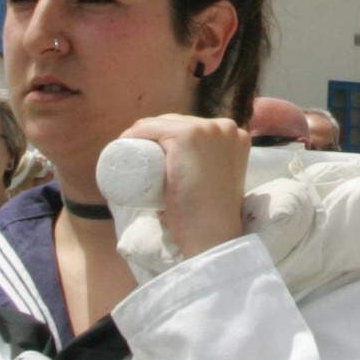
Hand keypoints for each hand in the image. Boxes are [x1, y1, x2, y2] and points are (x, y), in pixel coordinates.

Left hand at [119, 113, 250, 257]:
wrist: (214, 235)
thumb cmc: (213, 219)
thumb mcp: (218, 187)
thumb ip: (214, 178)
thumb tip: (188, 184)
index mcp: (235, 135)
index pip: (192, 129)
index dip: (167, 141)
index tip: (150, 161)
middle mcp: (224, 127)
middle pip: (177, 123)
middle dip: (154, 137)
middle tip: (139, 164)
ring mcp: (207, 129)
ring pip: (162, 125)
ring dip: (143, 135)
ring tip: (132, 158)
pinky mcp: (188, 136)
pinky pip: (151, 128)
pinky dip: (134, 133)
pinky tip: (124, 143)